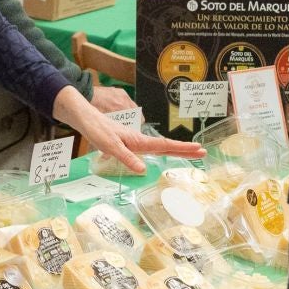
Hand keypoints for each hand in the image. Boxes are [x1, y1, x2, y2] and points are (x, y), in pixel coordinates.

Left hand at [54, 88, 203, 174]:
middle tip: (203, 152)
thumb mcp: (110, 146)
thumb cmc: (97, 130)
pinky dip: (161, 150)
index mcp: (138, 141)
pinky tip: (162, 153)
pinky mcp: (129, 142)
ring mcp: (135, 141)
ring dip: (175, 149)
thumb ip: (126, 158)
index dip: (182, 148)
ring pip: (159, 146)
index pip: (164, 145)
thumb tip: (144, 170)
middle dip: (185, 149)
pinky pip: (150, 148)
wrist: (86, 119)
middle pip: (166, 146)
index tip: (198, 149)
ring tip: (190, 153)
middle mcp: (140, 140)